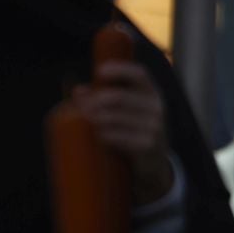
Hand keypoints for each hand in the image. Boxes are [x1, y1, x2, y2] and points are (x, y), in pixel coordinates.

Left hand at [74, 60, 174, 205]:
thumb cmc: (134, 129)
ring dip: (97, 119)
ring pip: (118, 118)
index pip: (139, 74)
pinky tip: (97, 136)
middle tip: (82, 106)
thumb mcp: (126, 111)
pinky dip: (106, 135)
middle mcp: (156, 107)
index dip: (120, 69)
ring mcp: (154, 127)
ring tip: (85, 120)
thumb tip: (78, 91)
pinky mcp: (148, 145)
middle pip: (122, 97)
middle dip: (97, 100)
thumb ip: (104, 98)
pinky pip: (122, 138)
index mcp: (151, 92)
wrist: (154, 163)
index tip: (99, 71)